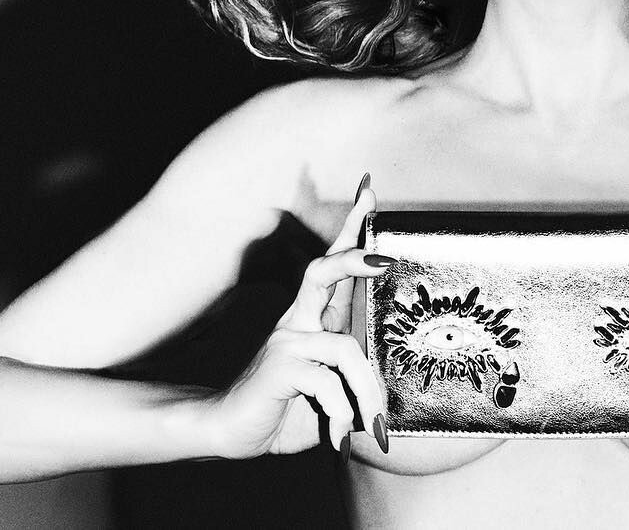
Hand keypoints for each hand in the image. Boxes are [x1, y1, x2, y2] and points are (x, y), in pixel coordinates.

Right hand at [201, 174, 391, 458]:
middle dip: (353, 258)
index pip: (335, 267)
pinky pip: (326, 382)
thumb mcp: (333, 393)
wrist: (236, 434)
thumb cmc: (289, 409)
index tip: (370, 191)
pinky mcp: (278, 366)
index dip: (353, 228)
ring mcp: (287, 341)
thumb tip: (392, 394)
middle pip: (323, 272)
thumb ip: (356, 383)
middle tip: (384, 259)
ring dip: (367, 392)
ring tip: (374, 426)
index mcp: (315, 319)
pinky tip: (339, 436)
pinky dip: (341, 412)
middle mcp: (299, 321)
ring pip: (344, 349)